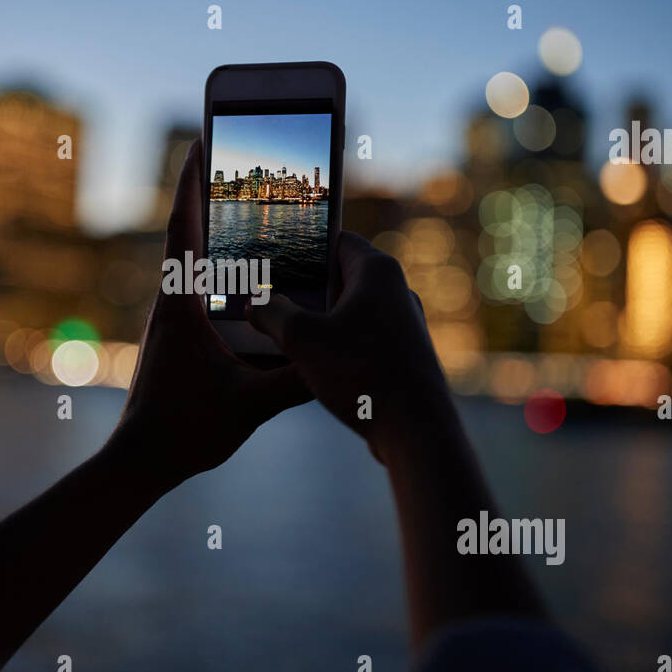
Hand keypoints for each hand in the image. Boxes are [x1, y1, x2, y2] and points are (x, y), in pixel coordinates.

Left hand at [110, 139, 310, 490]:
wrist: (139, 464)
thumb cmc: (184, 432)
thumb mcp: (251, 405)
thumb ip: (297, 380)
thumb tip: (339, 356)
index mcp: (180, 307)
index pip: (184, 230)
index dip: (192, 184)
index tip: (199, 142)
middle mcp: (171, 305)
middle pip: (190, 236)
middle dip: (210, 196)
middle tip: (236, 162)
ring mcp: (172, 322)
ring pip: (194, 265)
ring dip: (216, 234)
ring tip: (248, 209)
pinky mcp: (178, 340)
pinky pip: (201, 292)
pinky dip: (222, 272)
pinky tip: (249, 277)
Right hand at [245, 231, 451, 466]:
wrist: (416, 431)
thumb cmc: (361, 374)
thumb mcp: (302, 339)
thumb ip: (272, 313)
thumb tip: (254, 303)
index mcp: (377, 271)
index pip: (337, 239)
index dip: (305, 246)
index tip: (275, 257)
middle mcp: (397, 291)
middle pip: (343, 276)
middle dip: (307, 287)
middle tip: (270, 297)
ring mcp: (405, 324)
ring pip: (353, 310)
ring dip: (321, 319)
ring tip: (285, 332)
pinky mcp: (406, 354)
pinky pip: (365, 337)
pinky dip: (340, 343)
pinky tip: (315, 364)